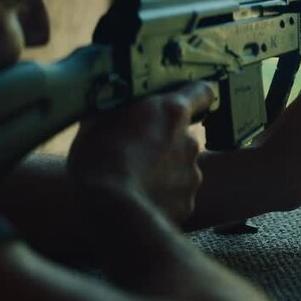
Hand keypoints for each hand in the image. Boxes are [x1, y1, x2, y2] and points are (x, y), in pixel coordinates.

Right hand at [67, 82, 214, 222]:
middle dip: (163, 141)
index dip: (195, 96)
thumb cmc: (97, 158)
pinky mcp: (187, 202)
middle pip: (182, 136)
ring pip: (179, 168)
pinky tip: (138, 200)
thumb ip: (121, 107)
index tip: (186, 102)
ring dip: (162, 171)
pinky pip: (174, 196)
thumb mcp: (100, 118)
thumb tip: (117, 102)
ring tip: (133, 180)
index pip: (202, 92)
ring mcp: (191, 174)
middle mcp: (189, 141)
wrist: (109, 209)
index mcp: (171, 112)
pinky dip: (161, 197)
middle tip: (135, 151)